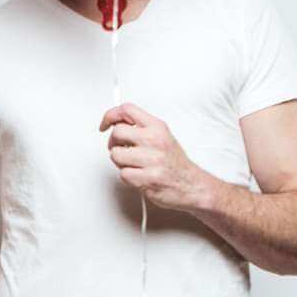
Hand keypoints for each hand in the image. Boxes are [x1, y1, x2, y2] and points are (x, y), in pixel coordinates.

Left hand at [99, 103, 217, 212]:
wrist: (192, 185)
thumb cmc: (174, 162)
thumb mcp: (162, 136)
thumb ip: (141, 128)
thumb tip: (115, 122)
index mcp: (157, 127)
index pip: (127, 110)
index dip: (110, 116)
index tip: (105, 125)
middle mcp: (155, 140)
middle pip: (117, 132)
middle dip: (114, 143)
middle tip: (121, 149)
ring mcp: (152, 160)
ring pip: (116, 155)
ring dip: (120, 162)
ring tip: (133, 165)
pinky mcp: (148, 178)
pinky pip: (123, 174)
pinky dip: (128, 177)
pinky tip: (139, 175)